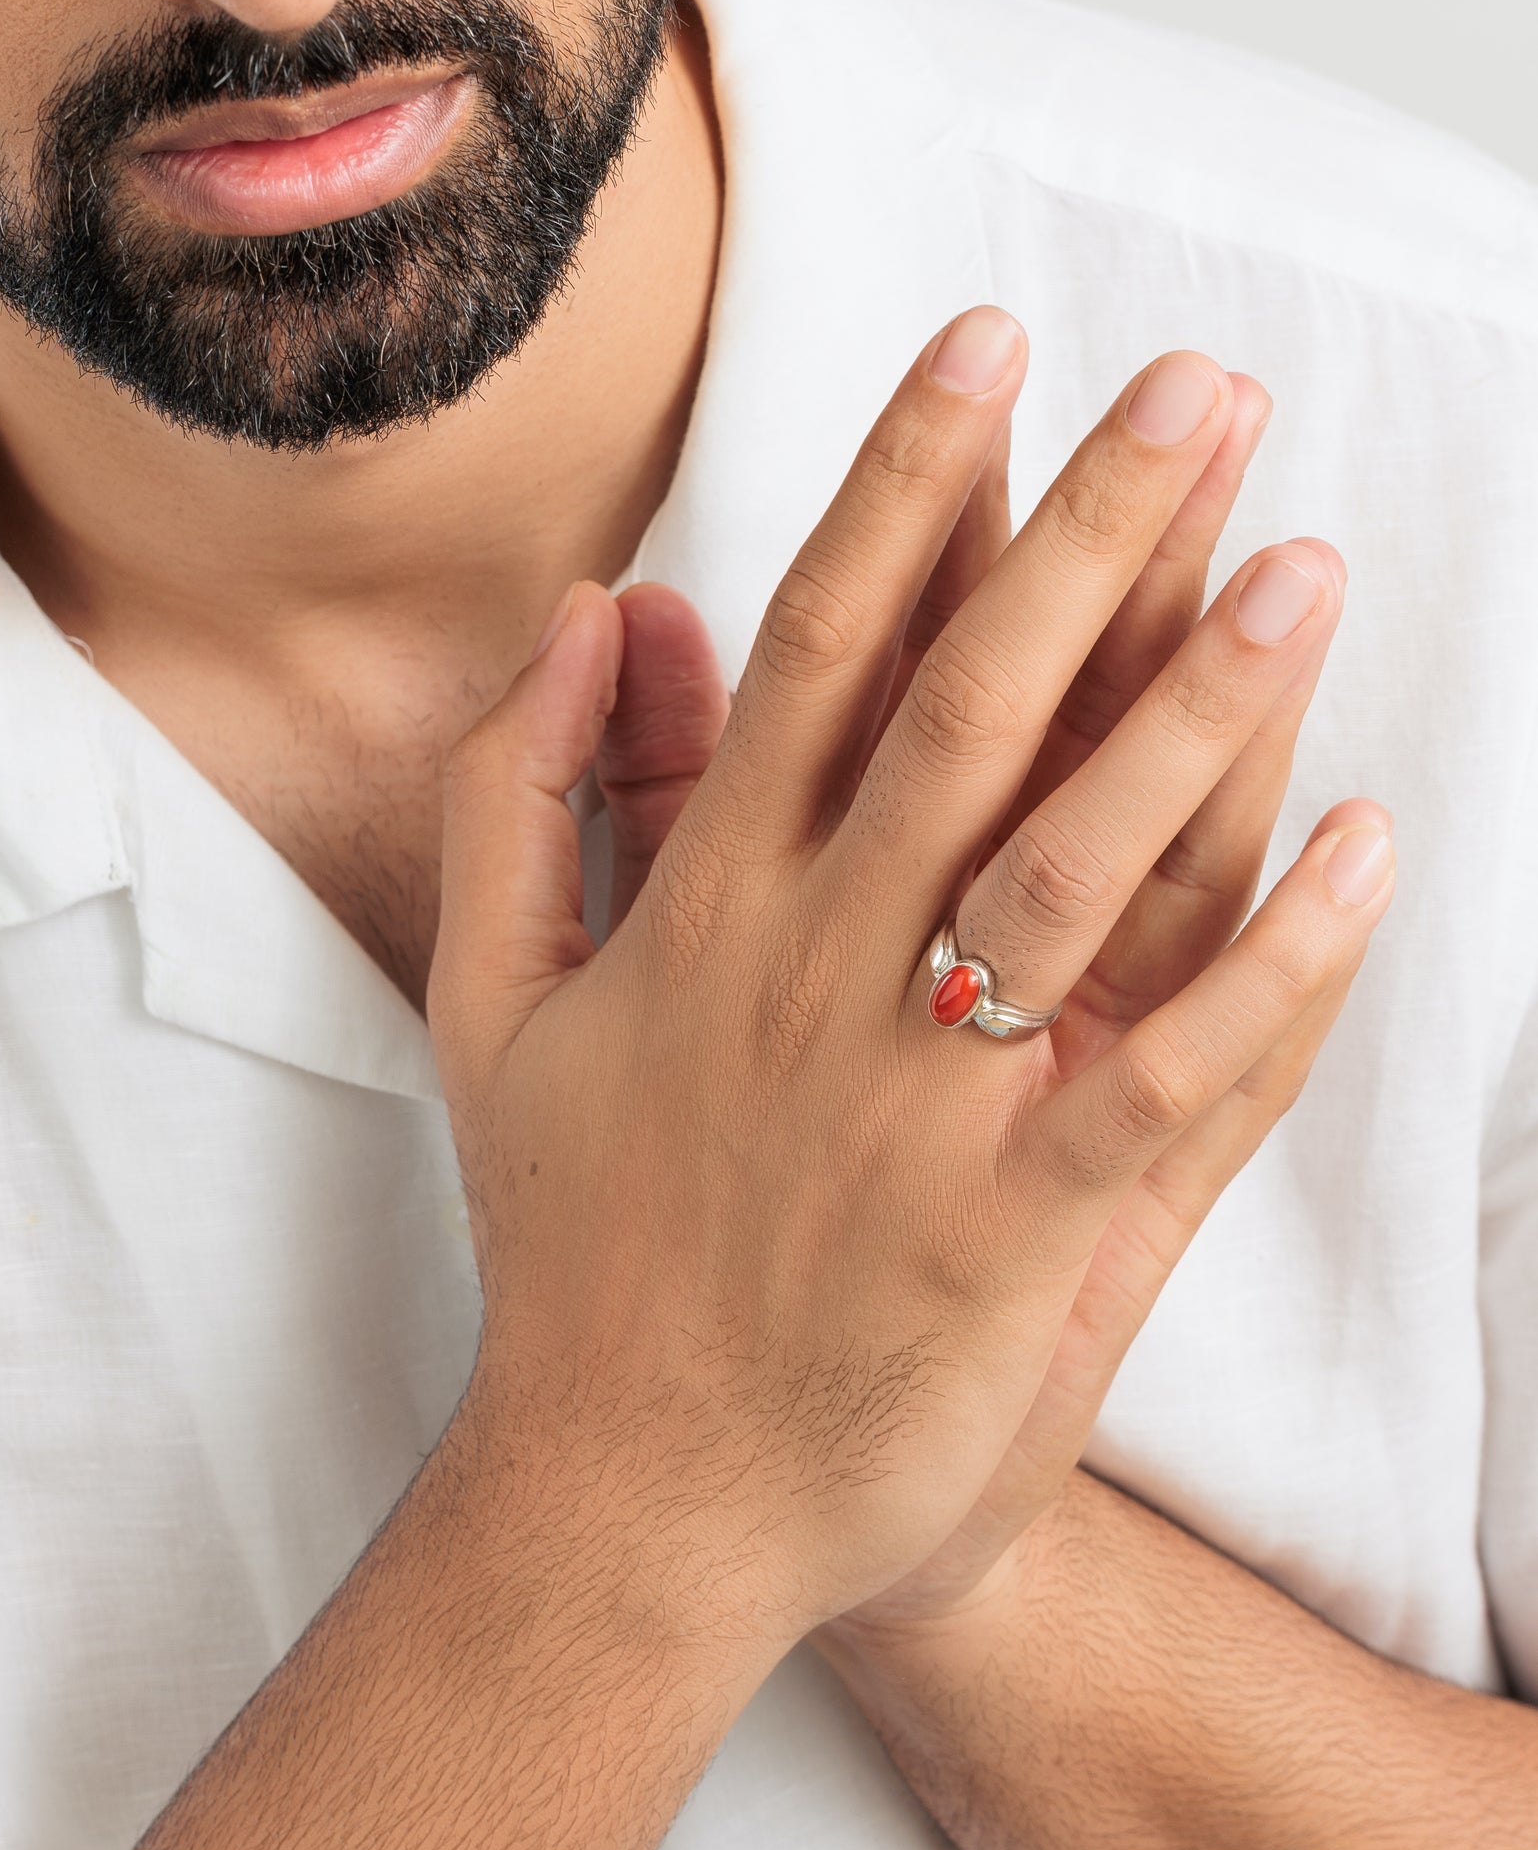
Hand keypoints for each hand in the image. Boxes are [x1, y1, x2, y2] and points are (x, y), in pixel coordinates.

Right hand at [429, 314, 1387, 1663]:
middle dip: (1087, 530)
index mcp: (705, 904)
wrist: (627, 1502)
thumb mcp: (486, 1003)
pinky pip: (1168, 1075)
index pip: (815, 644)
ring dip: (1196, 708)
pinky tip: (1363, 849)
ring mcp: (918, 1096)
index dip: (904, 482)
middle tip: (1201, 390)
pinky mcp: (1012, 1224)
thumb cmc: (571, 1246)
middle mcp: (815, 969)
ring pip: (1075, 863)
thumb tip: (584, 609)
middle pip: (970, 707)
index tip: (987, 346)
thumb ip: (520, 793)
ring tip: (1300, 566)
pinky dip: (1272, 965)